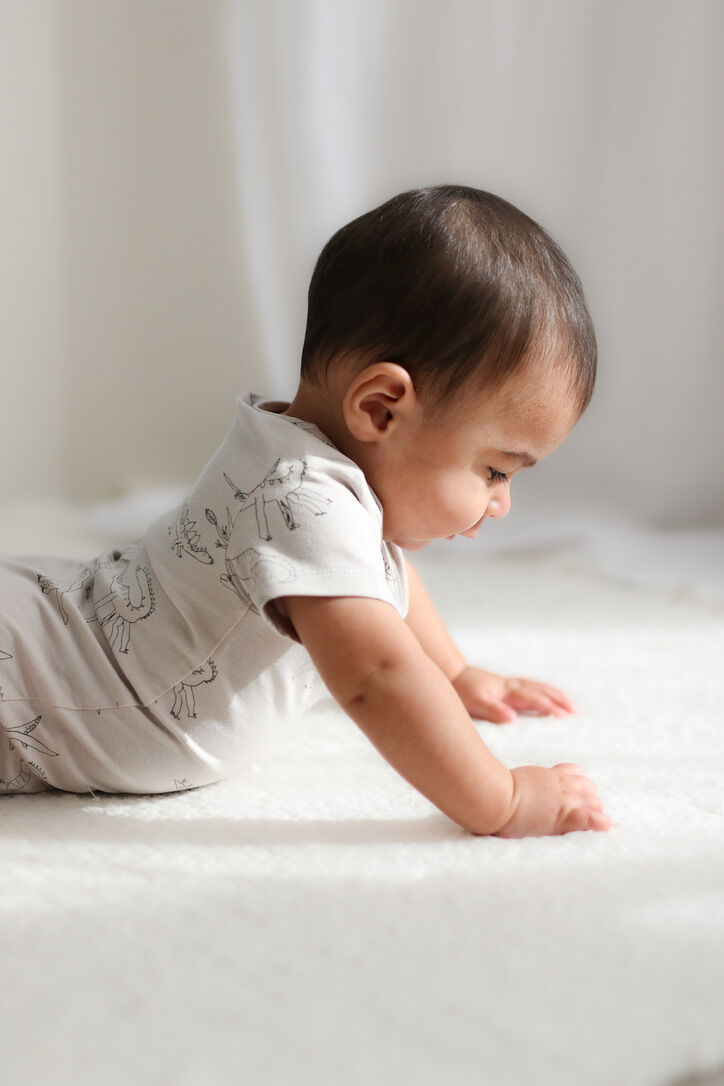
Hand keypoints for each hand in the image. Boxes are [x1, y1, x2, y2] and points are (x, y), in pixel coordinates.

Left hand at [451, 666, 575, 723]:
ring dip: (556, 696)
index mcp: (508, 691)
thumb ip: (493, 710)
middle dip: (559, 701)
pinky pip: (533, 688)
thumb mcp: (474, 703)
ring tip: (570, 706)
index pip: (533, 699)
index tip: (564, 716)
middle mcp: (513, 686)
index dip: (549, 707)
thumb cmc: (462, 692)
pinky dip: (545, 692)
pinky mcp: (508, 686)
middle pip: (541, 691)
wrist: (452, 675)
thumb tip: (512, 719)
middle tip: (575, 712)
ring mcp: (511, 685)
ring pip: (539, 688)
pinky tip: (548, 697)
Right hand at [494, 763, 611, 836]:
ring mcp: (566, 799)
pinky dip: (600, 822)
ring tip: (592, 822)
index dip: (578, 787)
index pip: (576, 775)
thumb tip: (514, 785)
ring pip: (595, 801)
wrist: (495, 796)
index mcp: (551, 775)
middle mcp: (562, 784)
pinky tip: (606, 826)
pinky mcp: (565, 816)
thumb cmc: (497, 787)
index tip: (573, 796)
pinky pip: (590, 818)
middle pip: (590, 788)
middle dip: (590, 799)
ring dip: (595, 810)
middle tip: (582, 813)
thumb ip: (528, 782)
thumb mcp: (516, 778)